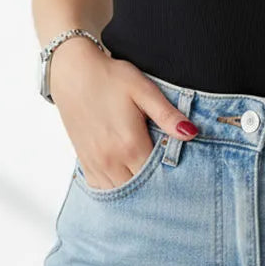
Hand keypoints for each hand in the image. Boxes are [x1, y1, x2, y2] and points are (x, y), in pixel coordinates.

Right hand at [51, 45, 198, 190]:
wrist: (72, 72)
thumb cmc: (110, 77)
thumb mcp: (143, 89)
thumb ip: (167, 115)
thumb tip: (191, 133)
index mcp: (130, 144)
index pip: (157, 175)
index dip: (171, 172)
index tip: (179, 166)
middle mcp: (111, 160)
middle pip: (140, 189)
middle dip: (155, 184)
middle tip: (166, 171)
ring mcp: (95, 163)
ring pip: (120, 193)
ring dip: (135, 188)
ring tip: (147, 172)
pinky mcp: (84, 161)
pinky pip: (101, 189)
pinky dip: (115, 187)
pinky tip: (125, 174)